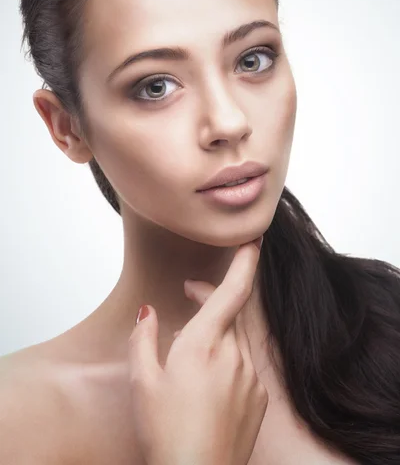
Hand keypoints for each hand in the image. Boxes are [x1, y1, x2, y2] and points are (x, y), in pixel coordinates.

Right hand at [128, 238, 267, 464]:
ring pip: (235, 339)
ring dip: (216, 333)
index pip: (233, 291)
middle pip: (229, 311)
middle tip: (190, 291)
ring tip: (190, 353)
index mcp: (204, 344)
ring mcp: (250, 377)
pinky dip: (227, 361)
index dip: (246, 262)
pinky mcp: (259, 397)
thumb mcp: (141, 382)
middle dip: (211, 296)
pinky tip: (206, 385)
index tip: (254, 240)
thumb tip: (148, 312)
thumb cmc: (166, 432)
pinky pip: (243, 365)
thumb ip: (144, 338)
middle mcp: (234, 355)